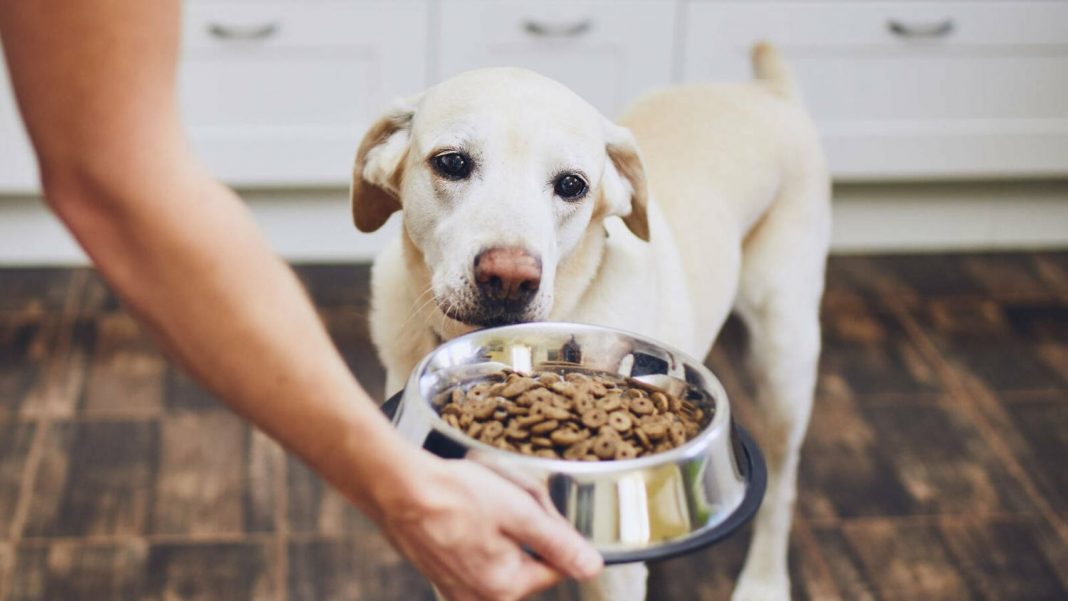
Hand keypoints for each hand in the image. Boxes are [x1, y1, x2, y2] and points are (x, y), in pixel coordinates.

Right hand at [375, 454, 603, 600]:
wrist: (397, 487)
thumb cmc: (455, 495)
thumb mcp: (520, 512)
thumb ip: (559, 543)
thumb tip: (592, 567)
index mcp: (504, 588)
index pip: (555, 565)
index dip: (551, 529)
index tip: (533, 505)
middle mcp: (479, 597)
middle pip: (526, 559)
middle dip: (523, 526)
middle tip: (504, 496)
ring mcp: (455, 587)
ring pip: (500, 553)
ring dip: (499, 525)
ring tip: (480, 499)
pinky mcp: (439, 572)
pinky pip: (473, 552)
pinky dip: (475, 529)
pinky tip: (463, 508)